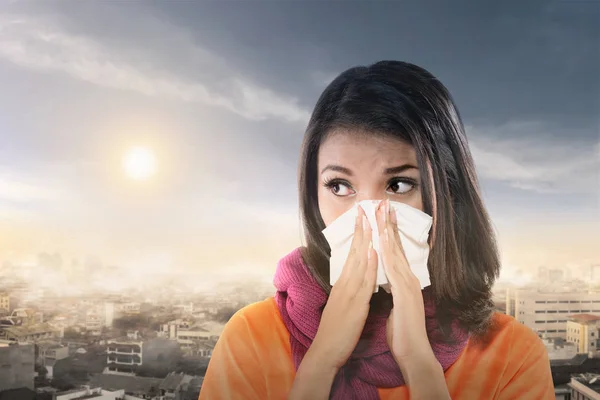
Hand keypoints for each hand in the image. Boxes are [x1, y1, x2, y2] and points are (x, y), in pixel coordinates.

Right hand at [310, 205, 377, 371]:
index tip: (364, 216)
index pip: (353, 254)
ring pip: (358, 260)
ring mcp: (348, 291)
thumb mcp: (343, 305)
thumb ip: (349, 290)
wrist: (326, 351)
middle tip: (366, 207)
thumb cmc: (336, 331)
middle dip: (362, 228)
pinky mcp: (354, 303)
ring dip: (365, 239)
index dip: (359, 234)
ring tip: (370, 219)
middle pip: (354, 251)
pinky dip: (368, 264)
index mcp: (344, 283)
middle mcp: (345, 282)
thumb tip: (356, 279)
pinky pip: (363, 280)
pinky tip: (373, 251)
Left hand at [375, 199, 435, 369]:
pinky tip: (384, 240)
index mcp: (403, 281)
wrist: (413, 352)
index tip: (383, 214)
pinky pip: (395, 270)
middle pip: (397, 246)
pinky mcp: (406, 294)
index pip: (395, 251)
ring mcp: (408, 285)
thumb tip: (389, 282)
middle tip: (384, 202)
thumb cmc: (403, 332)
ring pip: (396, 252)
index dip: (389, 232)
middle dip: (390, 223)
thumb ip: (394, 291)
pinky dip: (389, 254)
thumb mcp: (396, 306)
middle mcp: (408, 278)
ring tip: (383, 211)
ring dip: (389, 231)